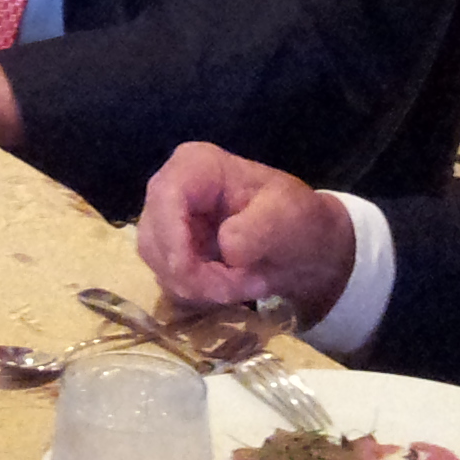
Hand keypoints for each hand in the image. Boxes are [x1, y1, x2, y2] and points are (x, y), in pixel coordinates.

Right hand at [135, 142, 357, 324]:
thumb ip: (258, 229)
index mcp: (195, 165)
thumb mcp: (288, 216)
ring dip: (200, 287)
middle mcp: (170, 190)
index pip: (164, 199)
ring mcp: (166, 222)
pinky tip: (230, 288)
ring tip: (244, 285)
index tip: (200, 279)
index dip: (173, 242)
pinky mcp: (170, 251)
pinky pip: (168, 280)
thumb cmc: (296, 219)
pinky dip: (199, 293)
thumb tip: (226, 247)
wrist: (304, 246)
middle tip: (241, 288)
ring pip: (159, 265)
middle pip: (155, 239)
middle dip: (195, 274)